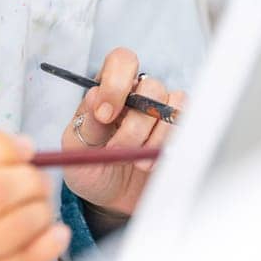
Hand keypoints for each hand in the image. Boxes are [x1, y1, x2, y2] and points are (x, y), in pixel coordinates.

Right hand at [0, 133, 66, 260]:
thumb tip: (7, 150)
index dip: (4, 147)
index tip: (23, 147)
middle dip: (30, 177)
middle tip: (38, 180)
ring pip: (21, 219)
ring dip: (42, 209)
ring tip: (42, 208)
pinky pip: (29, 258)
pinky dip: (50, 242)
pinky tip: (54, 234)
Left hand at [60, 48, 181, 219]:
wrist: (112, 200)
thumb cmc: (91, 169)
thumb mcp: (76, 149)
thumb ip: (84, 124)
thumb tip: (94, 96)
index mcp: (109, 89)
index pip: (122, 61)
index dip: (116, 83)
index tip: (105, 116)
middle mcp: (138, 94)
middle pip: (151, 86)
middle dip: (134, 125)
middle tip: (117, 150)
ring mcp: (162, 112)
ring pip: (171, 107)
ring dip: (151, 140)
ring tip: (133, 162)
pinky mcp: (179, 131)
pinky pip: (185, 126)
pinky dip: (166, 147)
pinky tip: (150, 162)